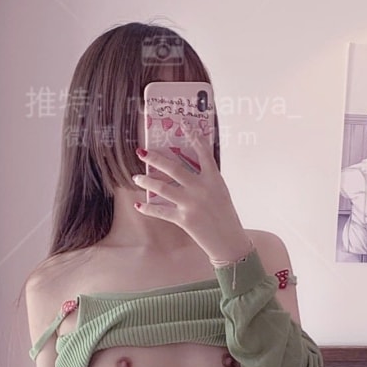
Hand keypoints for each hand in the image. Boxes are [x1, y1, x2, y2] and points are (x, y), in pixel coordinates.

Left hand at [132, 125, 252, 264]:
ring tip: (136, 177)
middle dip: (155, 159)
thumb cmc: (226, 217)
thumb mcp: (221, 193)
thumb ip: (206, 181)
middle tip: (141, 152)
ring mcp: (191, 204)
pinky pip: (161, 211)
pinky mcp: (184, 219)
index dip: (193, 136)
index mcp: (214, 178)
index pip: (203, 152)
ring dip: (147, 181)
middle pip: (174, 168)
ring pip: (163, 188)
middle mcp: (201, 188)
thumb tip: (186, 172)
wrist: (229, 242)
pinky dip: (148, 209)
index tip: (182, 124)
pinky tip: (138, 205)